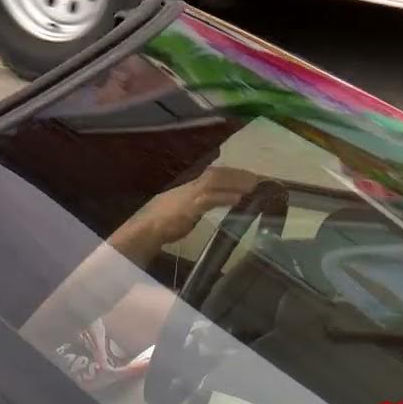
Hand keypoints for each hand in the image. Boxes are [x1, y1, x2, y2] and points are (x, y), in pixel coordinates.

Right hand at [144, 166, 260, 244]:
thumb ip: (195, 205)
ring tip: (253, 186)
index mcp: (188, 186)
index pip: (213, 174)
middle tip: (258, 179)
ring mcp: (188, 196)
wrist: (144, 229)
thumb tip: (209, 204)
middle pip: (217, 174)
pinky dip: (224, 197)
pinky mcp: (189, 208)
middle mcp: (189, 186)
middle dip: (238, 175)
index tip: (248, 177)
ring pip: (215, 182)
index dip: (231, 174)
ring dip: (235, 183)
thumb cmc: (159, 222)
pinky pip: (209, 199)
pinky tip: (238, 199)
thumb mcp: (181, 208)